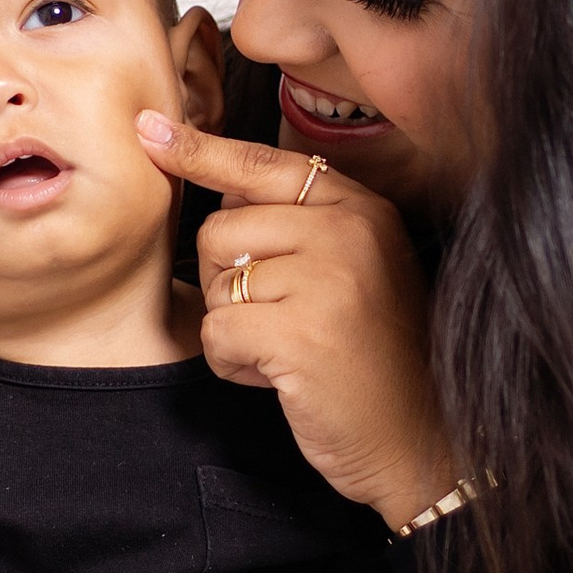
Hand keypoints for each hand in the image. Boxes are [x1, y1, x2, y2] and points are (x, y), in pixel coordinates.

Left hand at [135, 115, 457, 524]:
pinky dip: (233, 364)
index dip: (202, 150)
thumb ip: (302, 226)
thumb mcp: (355, 272)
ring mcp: (329, 277)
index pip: (264, 164)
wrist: (420, 440)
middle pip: (221, 227)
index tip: (152, 131)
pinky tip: (279, 377)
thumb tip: (219, 191)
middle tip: (283, 323)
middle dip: (229, 284)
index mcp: (362, 209)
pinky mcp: (302, 330)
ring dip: (235, 328)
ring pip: (216, 282)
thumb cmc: (375, 362)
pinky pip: (217, 332)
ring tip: (289, 351)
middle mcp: (350, 230)